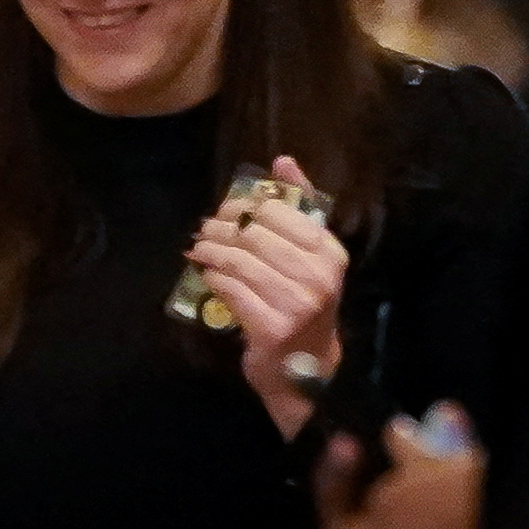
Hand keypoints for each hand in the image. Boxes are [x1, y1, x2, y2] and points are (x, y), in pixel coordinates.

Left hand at [186, 157, 352, 436]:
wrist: (306, 367)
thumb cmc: (303, 303)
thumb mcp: (310, 255)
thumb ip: (300, 207)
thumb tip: (283, 161)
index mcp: (330, 253)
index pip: (281, 212)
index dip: (247, 206)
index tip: (228, 210)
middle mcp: (318, 277)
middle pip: (255, 236)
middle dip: (222, 228)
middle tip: (204, 229)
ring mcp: (296, 304)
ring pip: (240, 262)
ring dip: (211, 252)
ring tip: (198, 249)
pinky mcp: (271, 328)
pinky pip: (231, 291)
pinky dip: (213, 279)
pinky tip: (206, 275)